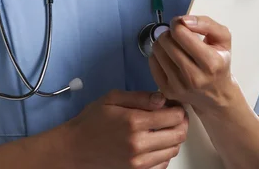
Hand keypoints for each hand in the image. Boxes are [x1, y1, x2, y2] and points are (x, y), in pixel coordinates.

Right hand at [62, 89, 188, 168]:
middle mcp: (140, 144)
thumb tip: (162, 99)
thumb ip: (139, 97)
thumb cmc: (93, 120)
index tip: (175, 104)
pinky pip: (163, 164)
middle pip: (178, 135)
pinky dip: (165, 152)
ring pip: (173, 150)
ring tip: (165, 127)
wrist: (76, 148)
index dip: (179, 108)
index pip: (173, 117)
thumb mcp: (112, 98)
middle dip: (181, 122)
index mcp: (134, 121)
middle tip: (175, 115)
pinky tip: (156, 142)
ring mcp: (140, 162)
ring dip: (174, 137)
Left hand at [149, 15, 236, 113]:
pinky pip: (152, 62)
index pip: (179, 33)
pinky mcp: (167, 90)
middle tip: (179, 37)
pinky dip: (158, 55)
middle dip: (170, 33)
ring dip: (163, 43)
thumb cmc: (219, 62)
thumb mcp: (223, 38)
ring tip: (174, 46)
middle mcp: (194, 77)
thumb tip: (184, 21)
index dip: (178, 23)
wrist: (218, 93)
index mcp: (211, 62)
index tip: (182, 25)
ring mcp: (179, 86)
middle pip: (166, 40)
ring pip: (157, 50)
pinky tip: (169, 57)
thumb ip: (206, 23)